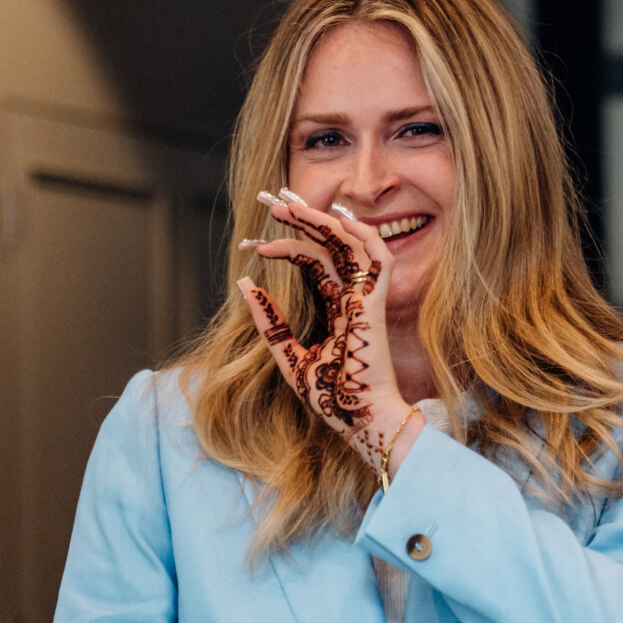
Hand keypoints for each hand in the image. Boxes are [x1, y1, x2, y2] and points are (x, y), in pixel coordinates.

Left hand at [237, 190, 414, 472]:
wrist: (358, 421)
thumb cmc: (331, 399)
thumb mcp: (289, 356)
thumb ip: (270, 322)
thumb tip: (245, 285)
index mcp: (337, 308)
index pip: (314, 262)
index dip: (287, 245)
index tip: (254, 244)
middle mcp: (352, 298)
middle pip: (329, 245)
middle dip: (301, 220)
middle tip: (270, 201)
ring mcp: (366, 299)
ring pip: (349, 244)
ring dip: (320, 221)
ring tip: (288, 205)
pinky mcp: (374, 305)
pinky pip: (377, 259)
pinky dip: (362, 234)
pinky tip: (336, 217)